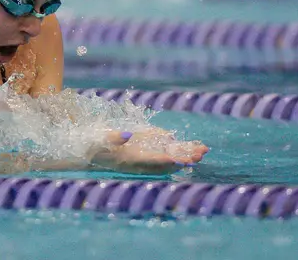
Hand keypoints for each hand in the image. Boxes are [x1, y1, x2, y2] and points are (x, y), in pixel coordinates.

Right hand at [87, 129, 208, 174]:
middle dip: (183, 158)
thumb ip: (115, 138)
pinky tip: (193, 146)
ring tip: (203, 150)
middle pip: (167, 162)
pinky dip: (181, 149)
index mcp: (131, 160)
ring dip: (186, 154)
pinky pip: (167, 151)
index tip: (181, 161)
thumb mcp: (102, 139)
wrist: (93, 151)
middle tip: (200, 154)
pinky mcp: (148, 150)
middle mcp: (142, 161)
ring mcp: (146, 156)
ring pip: (171, 157)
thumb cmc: (96, 144)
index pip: (152, 161)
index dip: (167, 161)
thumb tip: (127, 135)